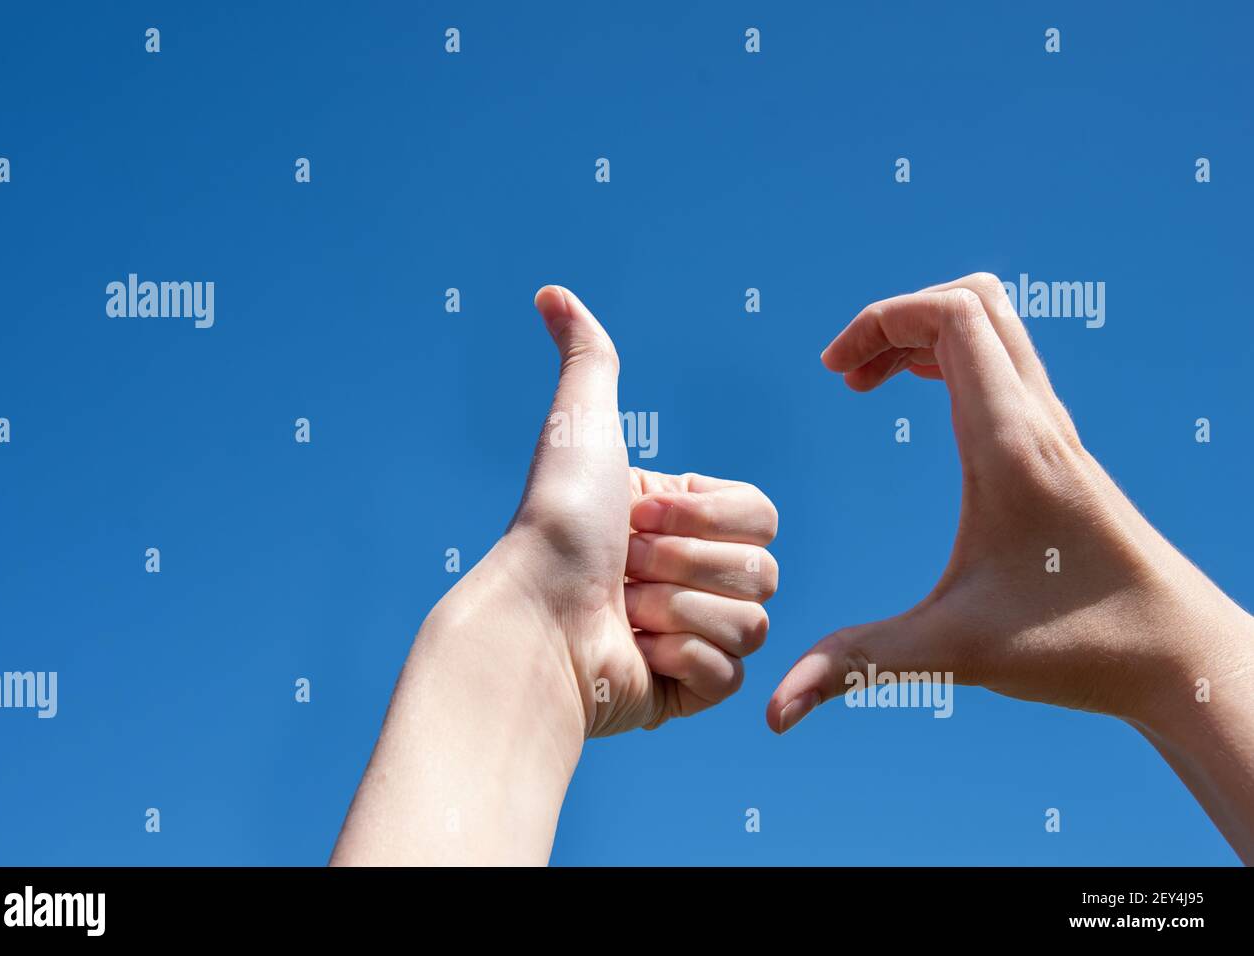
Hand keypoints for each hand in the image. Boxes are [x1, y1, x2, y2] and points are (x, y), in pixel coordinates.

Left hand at [332, 286, 776, 863]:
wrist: (534, 619)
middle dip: (684, 564)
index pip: (762, 513)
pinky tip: (634, 653)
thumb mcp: (581, 425)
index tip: (637, 514)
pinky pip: (733, 672)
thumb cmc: (556, 522)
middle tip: (623, 568)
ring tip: (620, 613)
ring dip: (676, 612)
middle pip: (766, 568)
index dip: (704, 514)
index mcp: (684, 519)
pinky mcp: (692, 689)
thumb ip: (588, 356)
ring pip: (755, 622)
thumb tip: (551, 292)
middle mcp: (694, 573)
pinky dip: (681, 661)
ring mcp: (696, 633)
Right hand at [765, 272, 1253, 859]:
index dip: (882, 319)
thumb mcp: (952, 652)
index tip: (836, 373)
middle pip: (974, 300)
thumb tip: (772, 715)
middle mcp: (1037, 420)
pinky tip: (926, 415)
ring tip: (870, 384)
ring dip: (925, 335)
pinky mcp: (1061, 451)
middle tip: (850, 376)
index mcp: (1010, 443)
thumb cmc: (1079, 646)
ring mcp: (1055, 430)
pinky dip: (954, 362)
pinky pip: (1005, 366)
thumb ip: (856, 666)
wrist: (1181, 657)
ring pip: (994, 327)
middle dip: (897, 318)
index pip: (953, 315)